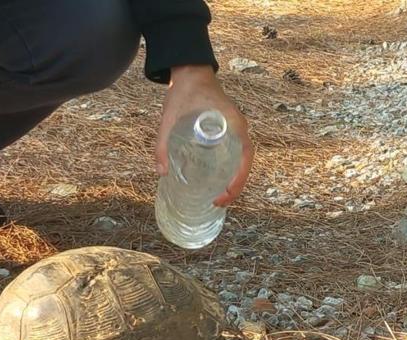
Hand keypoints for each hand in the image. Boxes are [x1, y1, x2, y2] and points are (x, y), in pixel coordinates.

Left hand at [155, 65, 253, 206]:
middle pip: (245, 162)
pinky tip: (218, 178)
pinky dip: (232, 167)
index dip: (238, 179)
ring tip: (219, 196)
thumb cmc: (183, 92)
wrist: (190, 71)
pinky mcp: (229, 127)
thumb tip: (161, 173)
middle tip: (218, 201)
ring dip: (235, 178)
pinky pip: (236, 151)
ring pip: (242, 158)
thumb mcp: (169, 118)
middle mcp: (239, 126)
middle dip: (236, 185)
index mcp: (232, 123)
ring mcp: (236, 127)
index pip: (245, 156)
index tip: (223, 194)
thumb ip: (163, 144)